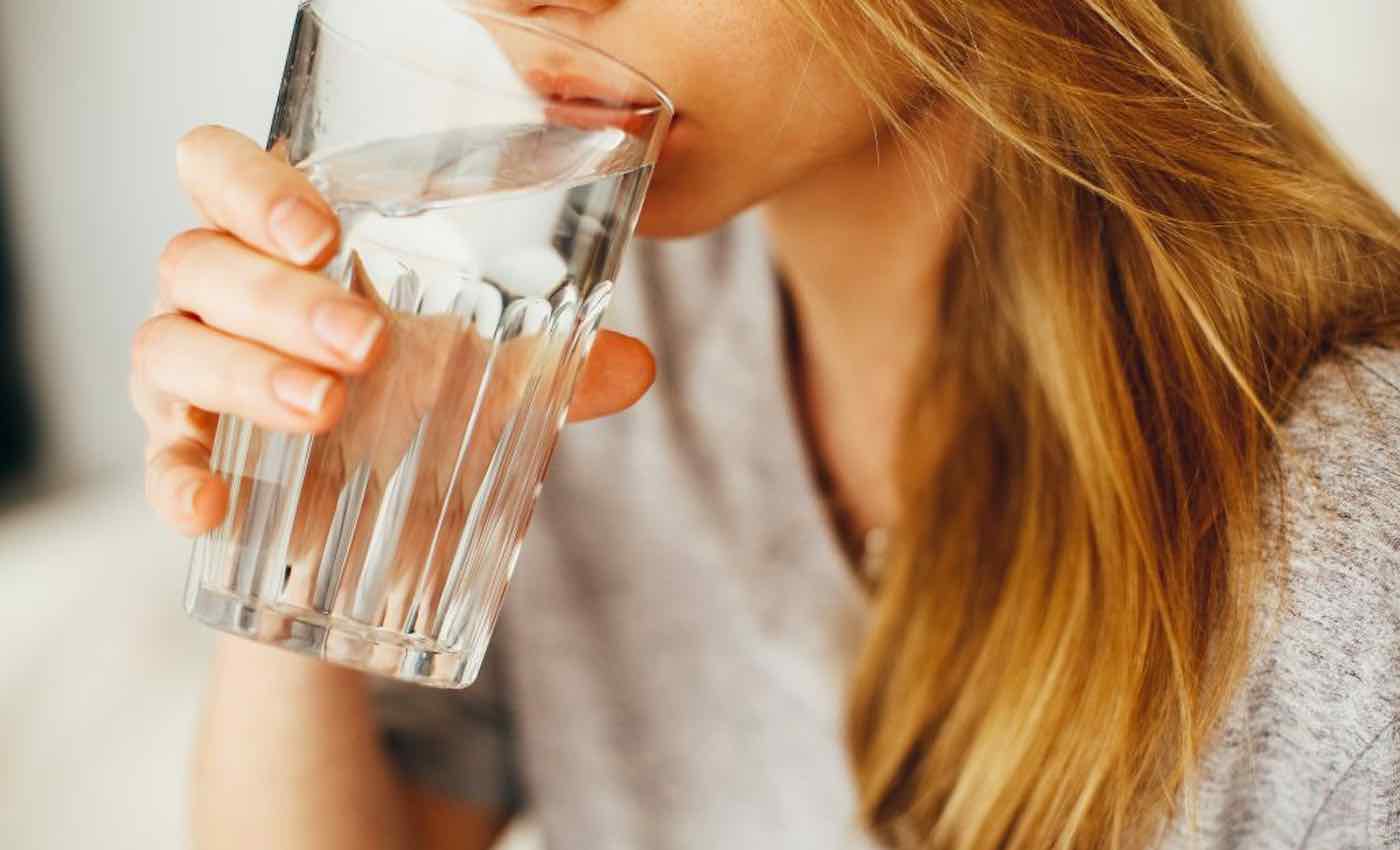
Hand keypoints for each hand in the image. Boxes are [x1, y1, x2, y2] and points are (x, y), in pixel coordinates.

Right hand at [132, 125, 655, 537]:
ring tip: (328, 409)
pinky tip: (212, 508)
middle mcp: (220, 296)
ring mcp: (188, 375)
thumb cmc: (414, 412)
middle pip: (199, 258)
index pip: (219, 170)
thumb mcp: (486, 382)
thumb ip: (554, 367)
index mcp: (283, 247)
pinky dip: (176, 478)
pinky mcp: (182, 455)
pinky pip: (156, 459)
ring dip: (245, 373)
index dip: (251, 185)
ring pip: (169, 344)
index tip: (324, 234)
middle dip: (279, 297)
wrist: (371, 531)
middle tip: (365, 343)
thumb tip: (638, 366)